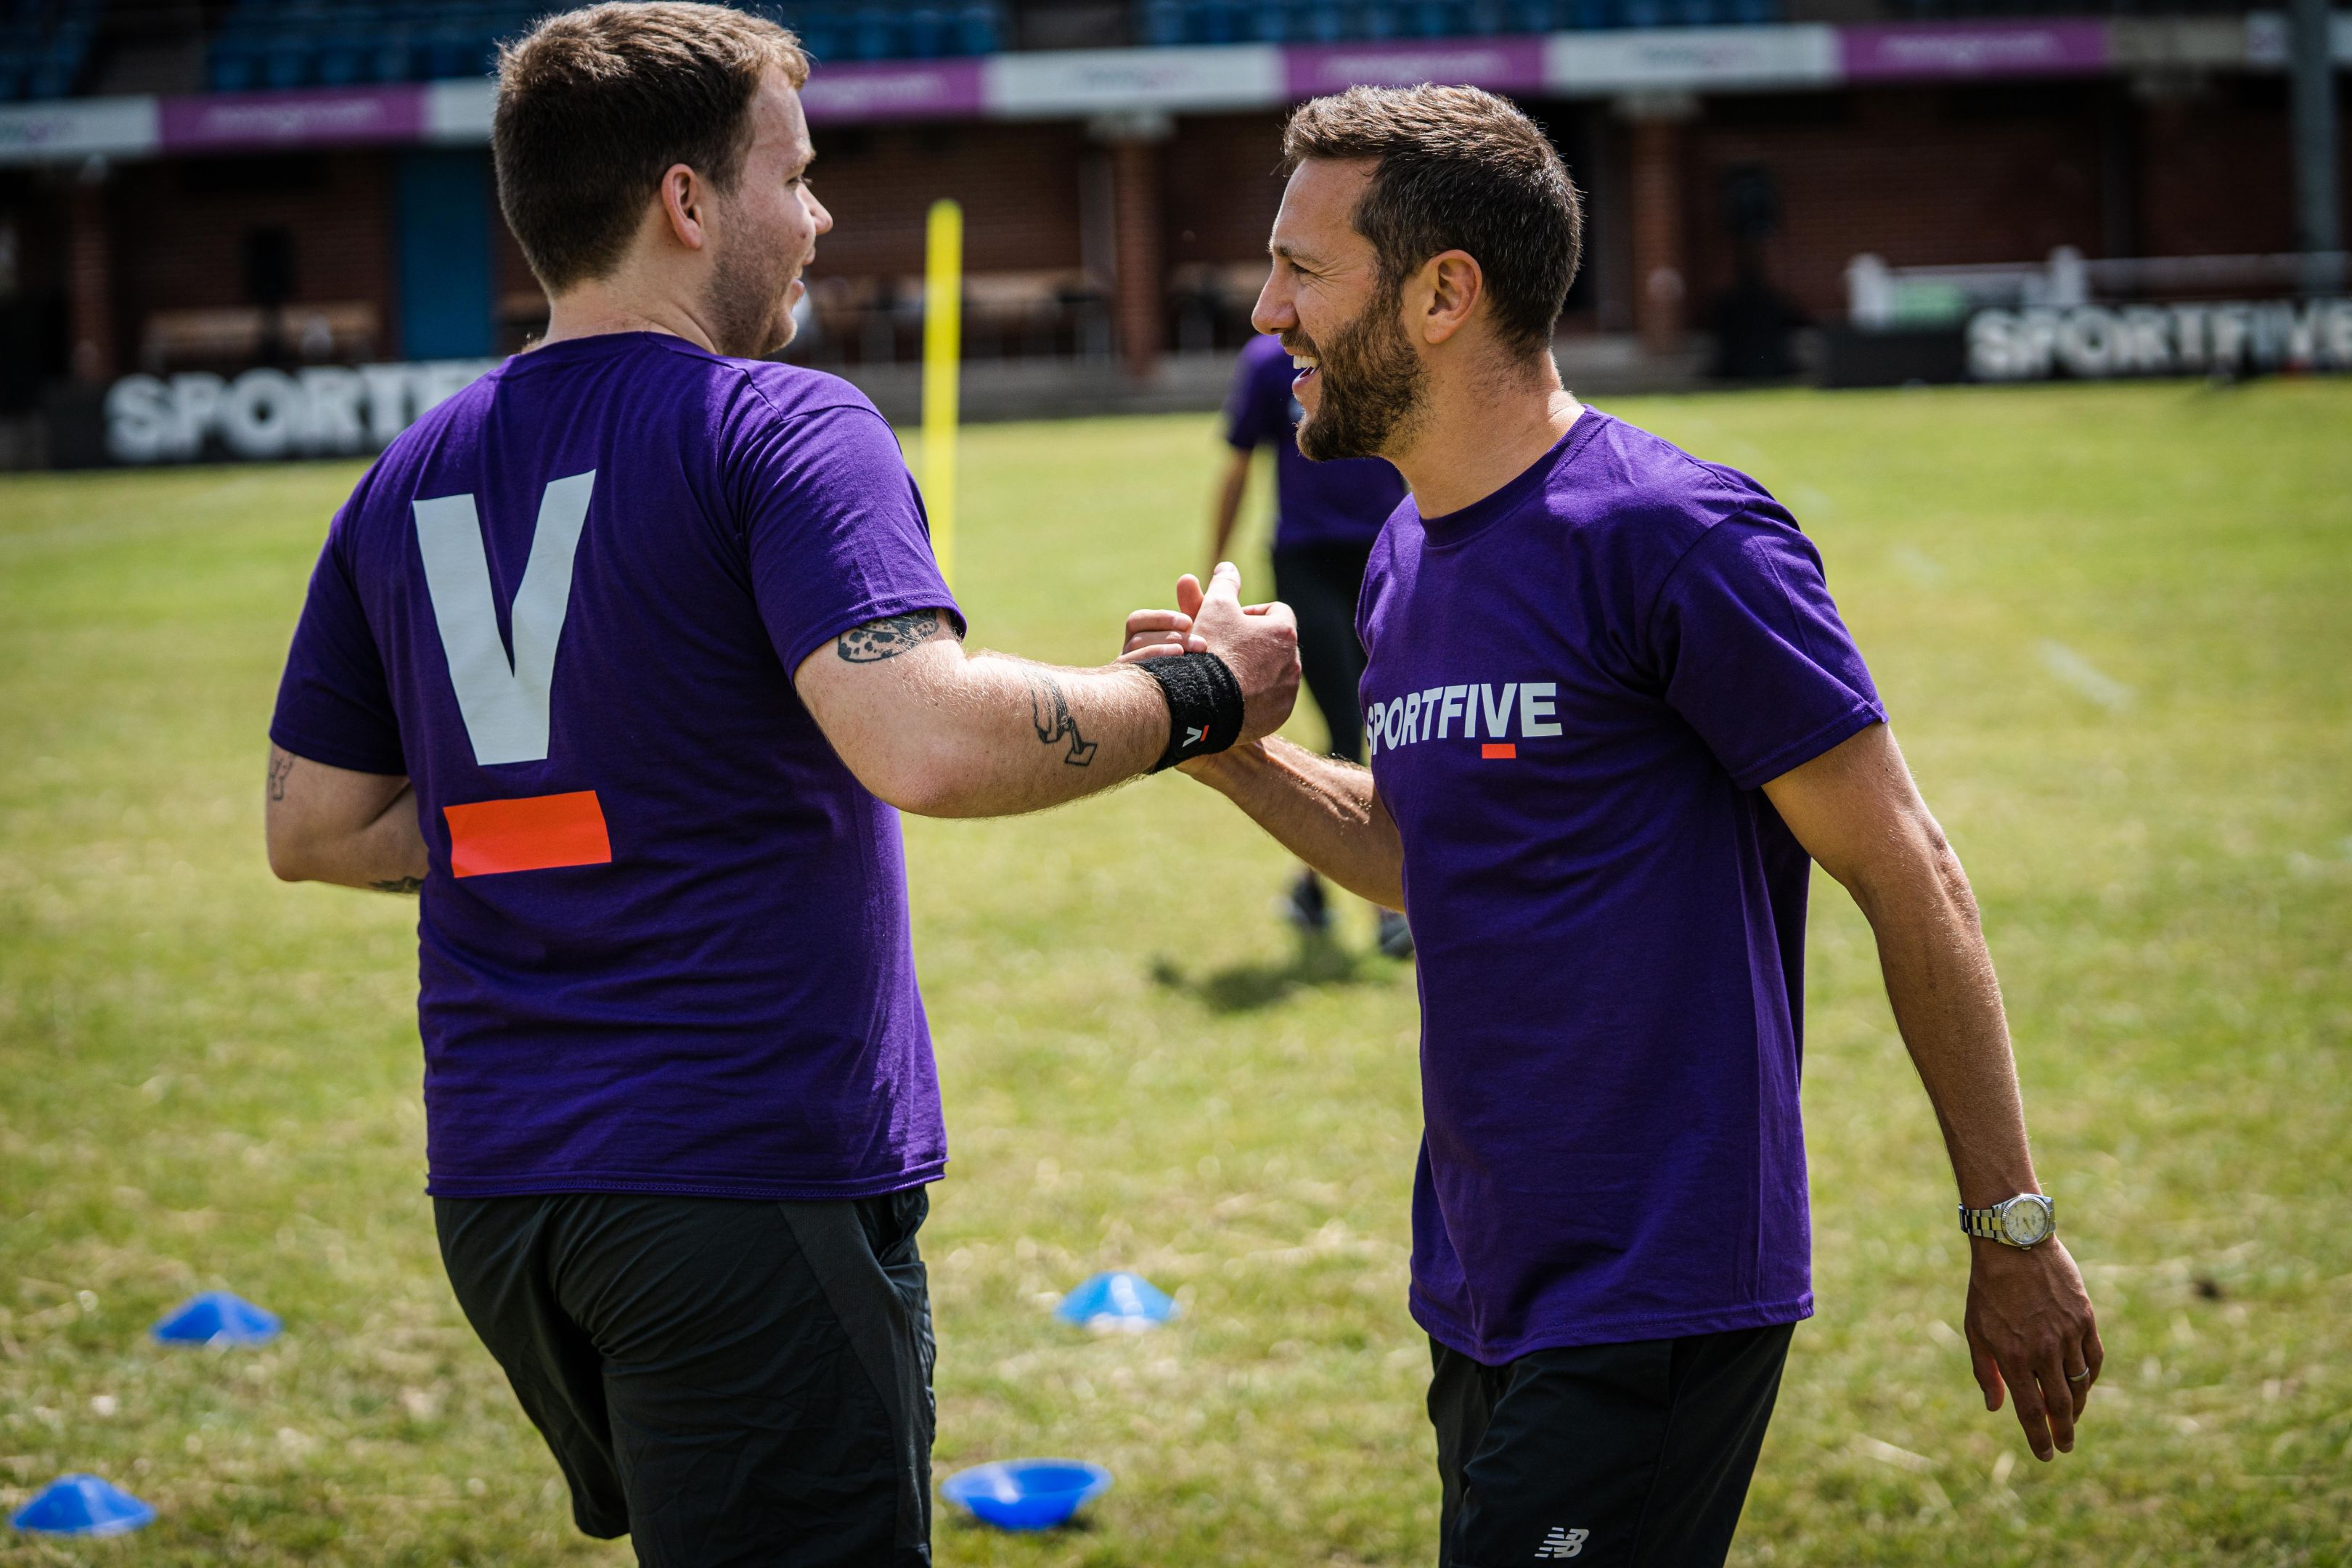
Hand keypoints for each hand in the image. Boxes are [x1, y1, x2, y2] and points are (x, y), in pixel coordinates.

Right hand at [1122, 563, 1298, 744]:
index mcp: (1284, 632)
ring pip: (1275, 675)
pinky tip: (1232, 697)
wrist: (1202, 702)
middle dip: (1254, 645)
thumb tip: (1227, 567)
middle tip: (1226, 649)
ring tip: (1227, 673)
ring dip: (1257, 671)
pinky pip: (1270, 702)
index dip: (1252, 614)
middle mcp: (1293, 662)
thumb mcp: (1214, 608)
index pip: (1276, 612)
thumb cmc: (1210, 649)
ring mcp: (1287, 693)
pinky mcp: (1278, 717)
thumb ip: (1224, 585)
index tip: (1231, 623)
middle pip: (1276, 646)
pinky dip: (1255, 698)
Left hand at [1964, 1237, 2101, 1460]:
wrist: (2013, 1243)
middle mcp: (2043, 1350)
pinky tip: (2084, 1386)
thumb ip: (1985, 1371)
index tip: (2046, 1455)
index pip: (2032, 1411)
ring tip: (2070, 1419)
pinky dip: (2091, 1377)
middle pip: (2061, 1404)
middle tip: (2064, 1446)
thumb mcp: (1975, 1330)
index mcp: (2013, 1356)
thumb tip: (1995, 1408)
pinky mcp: (2085, 1319)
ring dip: (2077, 1407)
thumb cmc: (1987, 1288)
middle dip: (2063, 1431)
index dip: (2040, 1438)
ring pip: (2080, 1384)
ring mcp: (2068, 1334)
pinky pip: (2095, 1359)